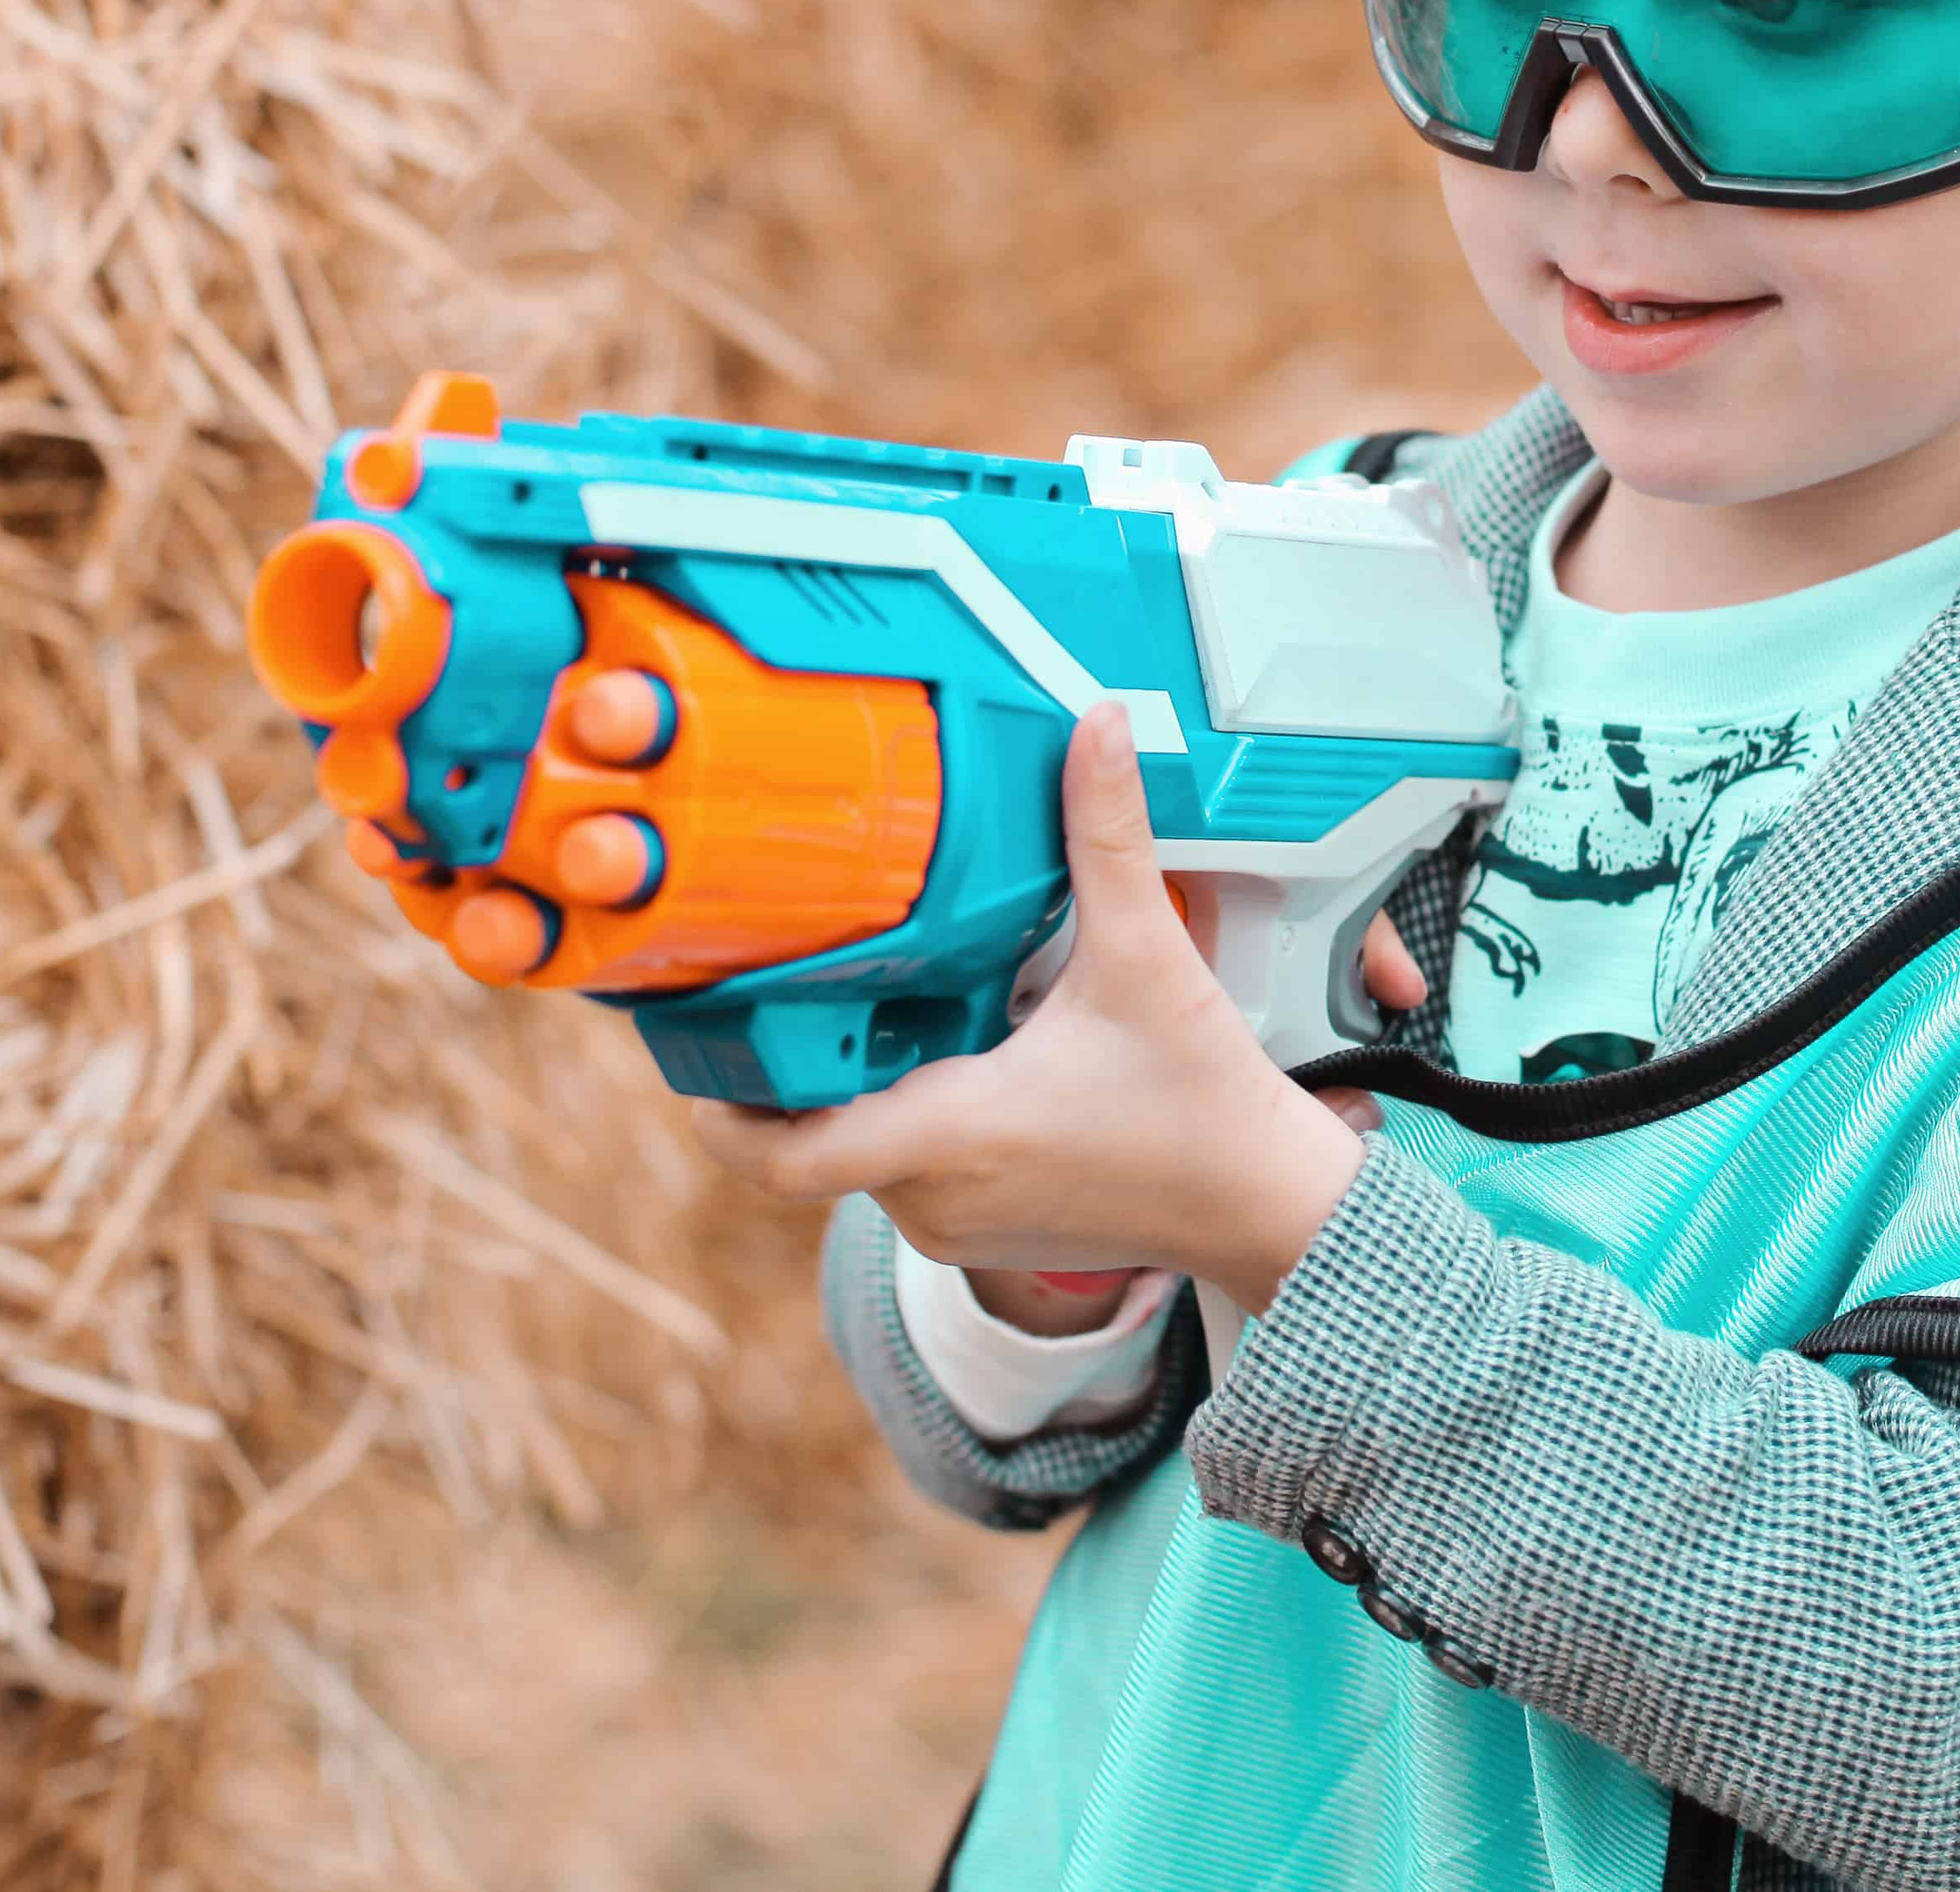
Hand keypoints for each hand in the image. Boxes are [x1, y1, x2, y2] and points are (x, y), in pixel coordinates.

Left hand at [686, 707, 1426, 1318]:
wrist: (1263, 1207)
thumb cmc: (1204, 1106)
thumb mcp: (1146, 958)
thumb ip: (1105, 839)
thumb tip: (1094, 730)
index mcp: (948, 1135)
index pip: (780, 1156)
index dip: (720, 1107)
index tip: (695, 1048)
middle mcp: (932, 1197)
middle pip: (811, 1136)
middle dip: (805, 1062)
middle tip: (794, 977)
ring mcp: (954, 1224)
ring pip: (859, 1154)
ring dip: (861, 1087)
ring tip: (879, 1003)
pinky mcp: (980, 1230)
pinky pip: (906, 1174)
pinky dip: (908, 1116)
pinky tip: (946, 1051)